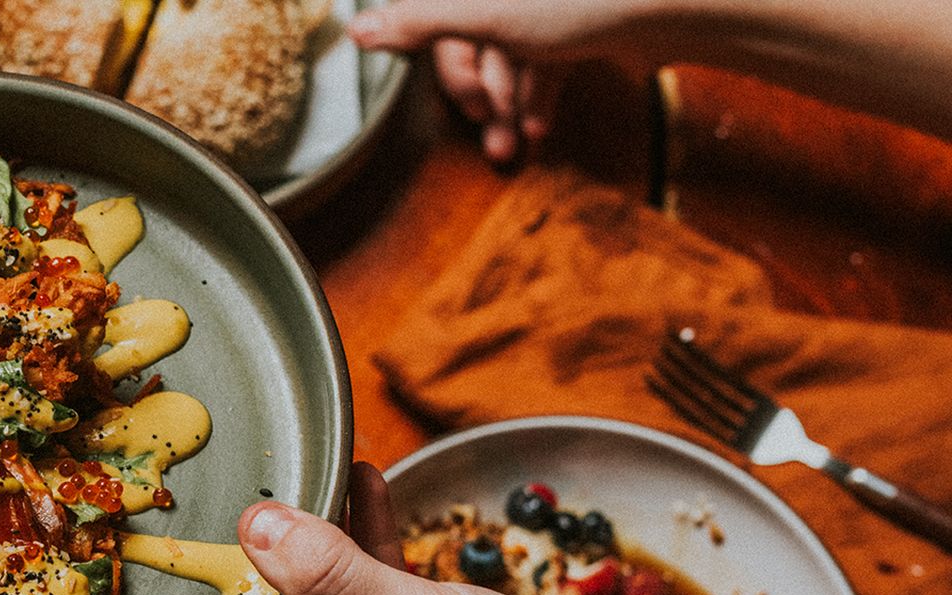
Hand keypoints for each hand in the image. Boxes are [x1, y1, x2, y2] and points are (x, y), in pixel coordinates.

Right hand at [348, 0, 676, 161]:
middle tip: (490, 129)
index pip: (438, 15)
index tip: (467, 99)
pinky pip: (545, 58)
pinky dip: (538, 94)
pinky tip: (539, 127)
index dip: (451, 63)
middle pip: (475, 37)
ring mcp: (549, 2)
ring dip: (509, 105)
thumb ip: (417, 19)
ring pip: (512, 54)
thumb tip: (357, 29)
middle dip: (483, 92)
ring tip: (516, 143)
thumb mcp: (481, 10)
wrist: (674, 3)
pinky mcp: (583, 17)